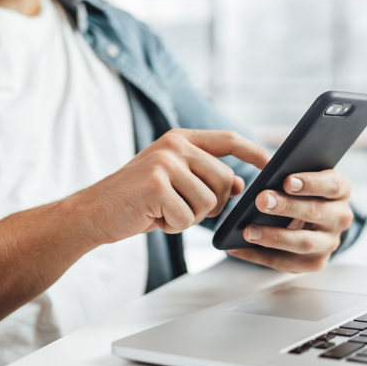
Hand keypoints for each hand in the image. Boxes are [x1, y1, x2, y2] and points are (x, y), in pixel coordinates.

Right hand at [75, 129, 270, 244]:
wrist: (93, 212)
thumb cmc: (137, 200)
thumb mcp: (172, 180)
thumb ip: (204, 176)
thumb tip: (242, 186)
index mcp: (180, 139)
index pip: (228, 140)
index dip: (254, 153)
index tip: (272, 166)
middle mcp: (174, 144)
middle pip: (226, 180)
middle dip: (211, 205)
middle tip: (180, 209)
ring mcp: (165, 162)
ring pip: (209, 202)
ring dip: (189, 218)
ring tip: (162, 211)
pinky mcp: (156, 184)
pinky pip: (187, 217)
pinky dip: (172, 226)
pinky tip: (152, 217)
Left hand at [227, 169, 352, 272]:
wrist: (313, 221)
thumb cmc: (302, 193)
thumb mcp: (303, 179)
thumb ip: (290, 176)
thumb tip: (266, 176)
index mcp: (340, 190)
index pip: (332, 185)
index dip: (310, 183)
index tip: (287, 180)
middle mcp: (340, 217)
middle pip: (315, 212)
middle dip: (286, 207)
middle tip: (261, 201)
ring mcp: (329, 243)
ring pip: (304, 242)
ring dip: (274, 237)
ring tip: (248, 231)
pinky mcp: (315, 263)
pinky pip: (287, 262)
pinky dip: (260, 256)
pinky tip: (239, 247)